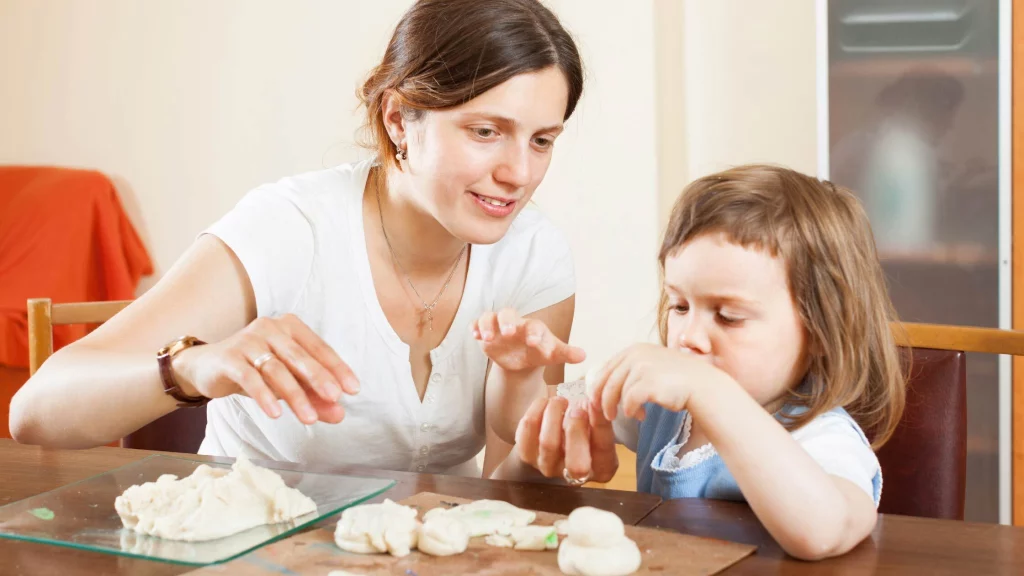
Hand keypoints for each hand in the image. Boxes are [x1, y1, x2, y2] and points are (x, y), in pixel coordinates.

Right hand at [172, 314, 359, 424]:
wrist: (208, 367)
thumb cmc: (255, 371)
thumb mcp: (287, 384)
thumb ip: (313, 397)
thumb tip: (339, 414)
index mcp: (290, 327)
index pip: (319, 348)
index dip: (337, 368)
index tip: (352, 389)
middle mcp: (270, 327)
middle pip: (299, 356)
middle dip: (319, 378)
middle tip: (335, 398)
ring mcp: (247, 340)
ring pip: (276, 368)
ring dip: (294, 395)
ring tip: (308, 419)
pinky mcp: (228, 357)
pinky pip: (249, 377)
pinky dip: (264, 395)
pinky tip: (275, 413)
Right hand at [472, 308, 584, 371]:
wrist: (523, 359)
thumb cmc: (540, 352)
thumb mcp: (552, 354)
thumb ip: (566, 353)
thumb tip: (584, 356)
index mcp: (533, 327)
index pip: (533, 325)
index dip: (533, 333)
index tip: (533, 343)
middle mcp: (515, 323)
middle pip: (508, 313)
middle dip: (507, 322)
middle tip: (508, 333)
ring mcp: (498, 326)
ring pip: (490, 317)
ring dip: (487, 325)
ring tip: (486, 338)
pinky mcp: (486, 333)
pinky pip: (477, 324)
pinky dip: (475, 328)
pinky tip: (475, 337)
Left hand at [514, 395, 618, 483]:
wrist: (560, 432)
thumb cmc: (586, 425)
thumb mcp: (599, 422)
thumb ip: (599, 416)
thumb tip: (594, 403)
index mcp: (602, 469)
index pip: (603, 449)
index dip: (599, 423)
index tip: (594, 402)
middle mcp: (575, 476)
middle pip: (575, 462)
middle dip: (576, 428)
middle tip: (576, 408)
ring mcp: (548, 468)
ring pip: (548, 443)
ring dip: (555, 414)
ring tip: (561, 401)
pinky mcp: (527, 455)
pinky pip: (528, 430)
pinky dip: (537, 410)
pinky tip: (546, 403)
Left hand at [589, 343, 724, 421]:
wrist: (702, 385)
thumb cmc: (677, 379)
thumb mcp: (651, 365)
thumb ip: (631, 369)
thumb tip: (606, 384)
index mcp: (634, 349)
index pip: (605, 369)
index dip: (598, 387)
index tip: (597, 402)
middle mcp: (635, 354)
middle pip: (606, 381)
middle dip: (602, 401)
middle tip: (607, 415)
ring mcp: (641, 367)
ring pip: (616, 393)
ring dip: (620, 408)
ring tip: (632, 415)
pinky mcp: (648, 382)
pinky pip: (629, 401)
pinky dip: (632, 411)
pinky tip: (641, 416)